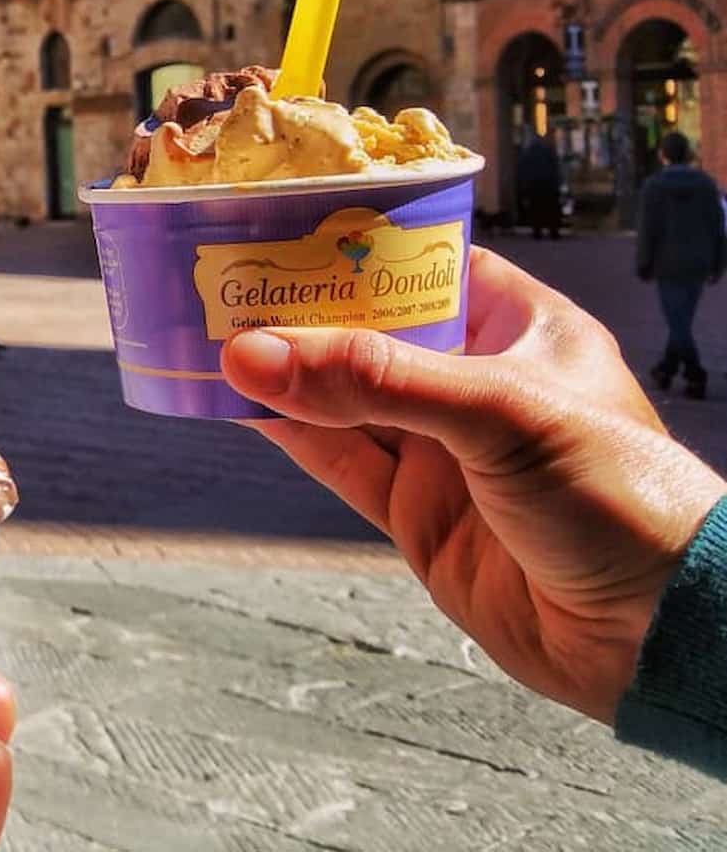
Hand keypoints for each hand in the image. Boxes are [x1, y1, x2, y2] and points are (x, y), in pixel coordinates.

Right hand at [222, 247, 726, 723]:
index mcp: (516, 327)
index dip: (352, 243)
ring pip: (340, 397)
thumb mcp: (500, 414)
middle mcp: (473, 380)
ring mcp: (440, 449)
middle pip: (365, 330)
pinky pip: (337, 459)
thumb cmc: (621, 497)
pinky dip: (286, 433)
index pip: (420, 263)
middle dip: (298, 311)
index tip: (278, 223)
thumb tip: (253, 355)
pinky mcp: (415, 512)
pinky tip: (237, 405)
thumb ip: (375, 382)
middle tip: (222, 279)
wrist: (653, 636)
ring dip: (280, 374)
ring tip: (208, 336)